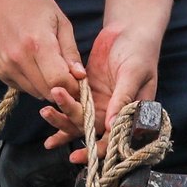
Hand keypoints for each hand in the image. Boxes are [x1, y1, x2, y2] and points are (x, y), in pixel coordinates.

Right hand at [0, 0, 84, 103]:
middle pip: (48, 91)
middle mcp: (19, 58)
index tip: (79, 80)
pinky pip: (24, 88)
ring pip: (36, 93)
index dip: (73, 86)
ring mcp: (6, 66)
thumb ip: (71, 51)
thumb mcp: (59, 20)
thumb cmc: (31, 3)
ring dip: (47, 86)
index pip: (59, 81)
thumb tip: (80, 76)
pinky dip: (33, 82)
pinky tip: (33, 63)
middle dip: (62, 88)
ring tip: (50, 66)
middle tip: (68, 75)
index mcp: (38, 43)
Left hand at [42, 23, 159, 164]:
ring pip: (78, 119)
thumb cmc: (140, 52)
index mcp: (131, 114)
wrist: (130, 31)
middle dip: (69, 126)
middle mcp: (114, 113)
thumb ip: (123, 98)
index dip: (96, 150)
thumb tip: (113, 125)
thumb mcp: (134, 74)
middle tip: (50, 113)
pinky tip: (46, 114)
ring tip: (45, 111)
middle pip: (90, 130)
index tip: (77, 155)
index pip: (113, 139)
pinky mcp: (87, 91)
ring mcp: (99, 102)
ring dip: (61, 119)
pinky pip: (73, 104)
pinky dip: (60, 110)